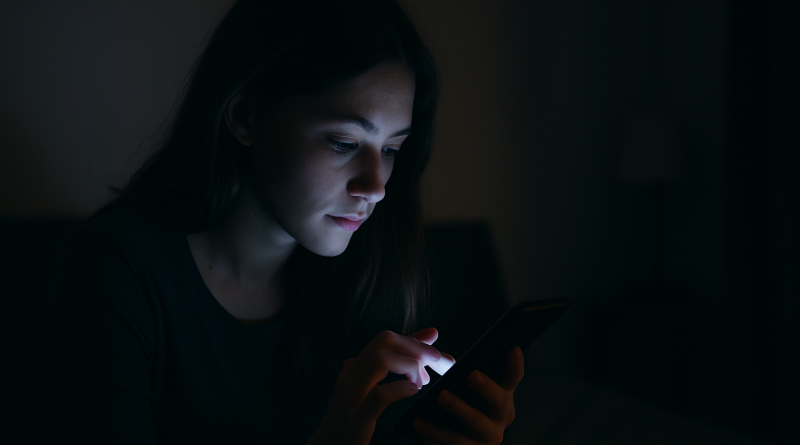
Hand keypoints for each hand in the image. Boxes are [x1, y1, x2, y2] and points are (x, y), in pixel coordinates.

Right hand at [306, 328, 455, 444]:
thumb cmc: (353, 417)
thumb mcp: (370, 388)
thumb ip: (394, 366)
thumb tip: (422, 341)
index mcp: (355, 368)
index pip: (385, 339)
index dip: (413, 337)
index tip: (434, 342)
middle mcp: (350, 375)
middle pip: (384, 341)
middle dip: (415, 346)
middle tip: (436, 359)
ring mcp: (351, 395)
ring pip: (381, 361)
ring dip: (409, 365)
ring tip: (420, 381)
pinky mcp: (356, 418)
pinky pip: (379, 395)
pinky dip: (400, 389)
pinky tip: (412, 391)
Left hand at [414, 346, 523, 444]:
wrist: (449, 444)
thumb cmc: (456, 412)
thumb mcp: (461, 390)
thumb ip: (455, 370)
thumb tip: (439, 350)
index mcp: (501, 396)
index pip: (512, 378)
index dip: (515, 364)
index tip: (513, 349)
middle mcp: (500, 417)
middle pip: (500, 401)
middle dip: (487, 387)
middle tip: (472, 375)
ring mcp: (488, 436)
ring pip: (476, 422)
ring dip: (459, 408)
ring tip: (441, 396)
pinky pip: (453, 440)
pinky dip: (434, 430)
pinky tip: (418, 421)